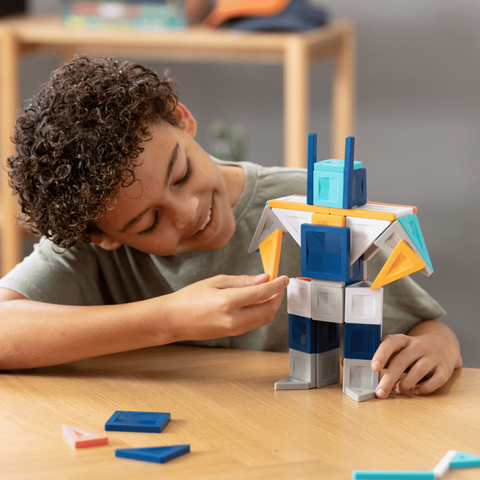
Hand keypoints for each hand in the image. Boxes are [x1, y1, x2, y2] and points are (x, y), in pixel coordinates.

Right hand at [162, 274, 288, 341]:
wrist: (175, 319)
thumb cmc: (190, 298)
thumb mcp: (216, 282)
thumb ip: (242, 281)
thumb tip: (263, 279)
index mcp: (228, 302)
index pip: (263, 293)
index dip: (278, 285)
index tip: (284, 279)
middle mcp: (234, 318)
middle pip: (268, 308)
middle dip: (278, 296)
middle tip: (278, 284)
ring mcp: (234, 329)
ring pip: (265, 318)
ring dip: (272, 305)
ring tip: (268, 292)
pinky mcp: (233, 334)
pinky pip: (256, 324)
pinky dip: (262, 312)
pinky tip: (258, 302)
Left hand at [371, 320, 461, 398]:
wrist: (444, 344)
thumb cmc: (414, 350)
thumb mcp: (400, 347)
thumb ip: (386, 357)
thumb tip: (367, 373)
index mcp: (403, 340)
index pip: (391, 343)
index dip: (382, 354)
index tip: (374, 367)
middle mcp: (418, 346)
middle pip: (402, 361)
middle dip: (389, 378)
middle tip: (380, 392)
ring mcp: (433, 357)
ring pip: (419, 369)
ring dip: (406, 383)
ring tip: (398, 391)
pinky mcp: (445, 368)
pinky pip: (437, 379)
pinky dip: (426, 388)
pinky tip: (416, 392)